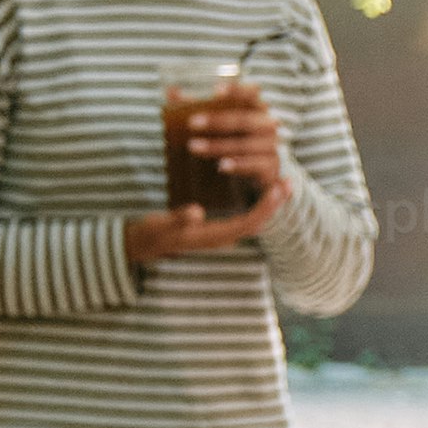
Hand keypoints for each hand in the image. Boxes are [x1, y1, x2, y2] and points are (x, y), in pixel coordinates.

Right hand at [124, 197, 277, 266]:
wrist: (138, 247)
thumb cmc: (149, 235)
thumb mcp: (159, 225)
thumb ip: (178, 219)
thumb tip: (197, 212)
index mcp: (212, 236)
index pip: (249, 222)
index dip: (267, 207)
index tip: (280, 188)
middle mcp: (220, 237)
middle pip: (256, 221)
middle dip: (273, 203)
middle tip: (289, 181)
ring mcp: (217, 233)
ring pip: (250, 219)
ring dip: (266, 203)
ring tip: (280, 183)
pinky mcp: (213, 228)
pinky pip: (240, 216)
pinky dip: (253, 203)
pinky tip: (255, 188)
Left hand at [175, 83, 287, 218]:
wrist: (260, 170)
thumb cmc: (236, 138)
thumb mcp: (220, 121)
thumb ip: (198, 106)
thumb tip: (171, 92)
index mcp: (257, 107)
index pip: (251, 94)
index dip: (236, 90)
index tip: (215, 90)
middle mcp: (267, 124)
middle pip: (243, 120)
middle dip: (217, 121)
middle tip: (191, 122)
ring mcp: (271, 145)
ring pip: (245, 144)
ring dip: (218, 146)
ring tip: (193, 147)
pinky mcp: (271, 166)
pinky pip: (256, 165)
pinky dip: (239, 165)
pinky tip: (221, 166)